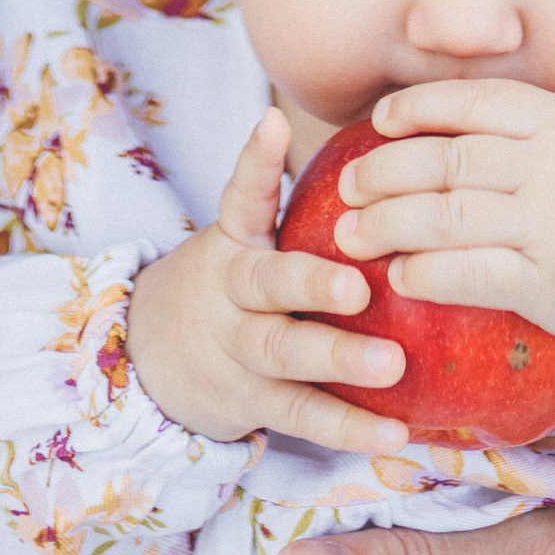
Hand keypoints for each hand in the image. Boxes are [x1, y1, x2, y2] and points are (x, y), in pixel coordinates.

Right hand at [127, 111, 408, 454]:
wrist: (156, 354)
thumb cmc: (239, 277)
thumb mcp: (250, 234)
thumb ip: (305, 200)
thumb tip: (398, 141)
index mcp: (235, 240)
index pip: (241, 193)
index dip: (255, 159)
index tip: (273, 123)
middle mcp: (233, 292)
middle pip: (266, 283)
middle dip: (310, 283)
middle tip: (358, 285)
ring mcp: (241, 350)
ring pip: (286, 354)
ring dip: (338, 359)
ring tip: (392, 364)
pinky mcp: (256, 402)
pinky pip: (304, 415)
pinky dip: (349, 427)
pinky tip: (396, 432)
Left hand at [335, 79, 554, 376]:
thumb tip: (531, 105)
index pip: (473, 104)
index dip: (419, 109)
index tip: (379, 121)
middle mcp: (549, 166)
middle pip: (445, 161)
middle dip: (384, 171)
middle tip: (346, 186)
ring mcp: (549, 223)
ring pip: (448, 216)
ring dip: (388, 224)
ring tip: (350, 236)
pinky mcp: (550, 283)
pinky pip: (475, 274)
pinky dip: (429, 273)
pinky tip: (400, 278)